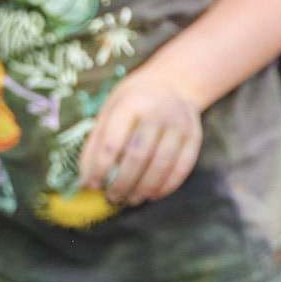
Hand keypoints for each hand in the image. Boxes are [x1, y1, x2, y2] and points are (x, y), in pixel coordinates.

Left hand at [77, 69, 203, 206]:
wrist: (173, 83)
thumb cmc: (133, 102)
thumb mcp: (109, 111)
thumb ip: (96, 143)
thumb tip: (86, 180)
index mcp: (130, 103)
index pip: (112, 143)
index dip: (99, 168)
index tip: (91, 185)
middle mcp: (158, 111)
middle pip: (138, 155)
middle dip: (122, 182)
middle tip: (112, 197)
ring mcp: (179, 123)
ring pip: (162, 164)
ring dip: (144, 188)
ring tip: (131, 199)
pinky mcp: (194, 135)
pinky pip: (183, 166)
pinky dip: (167, 186)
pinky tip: (153, 194)